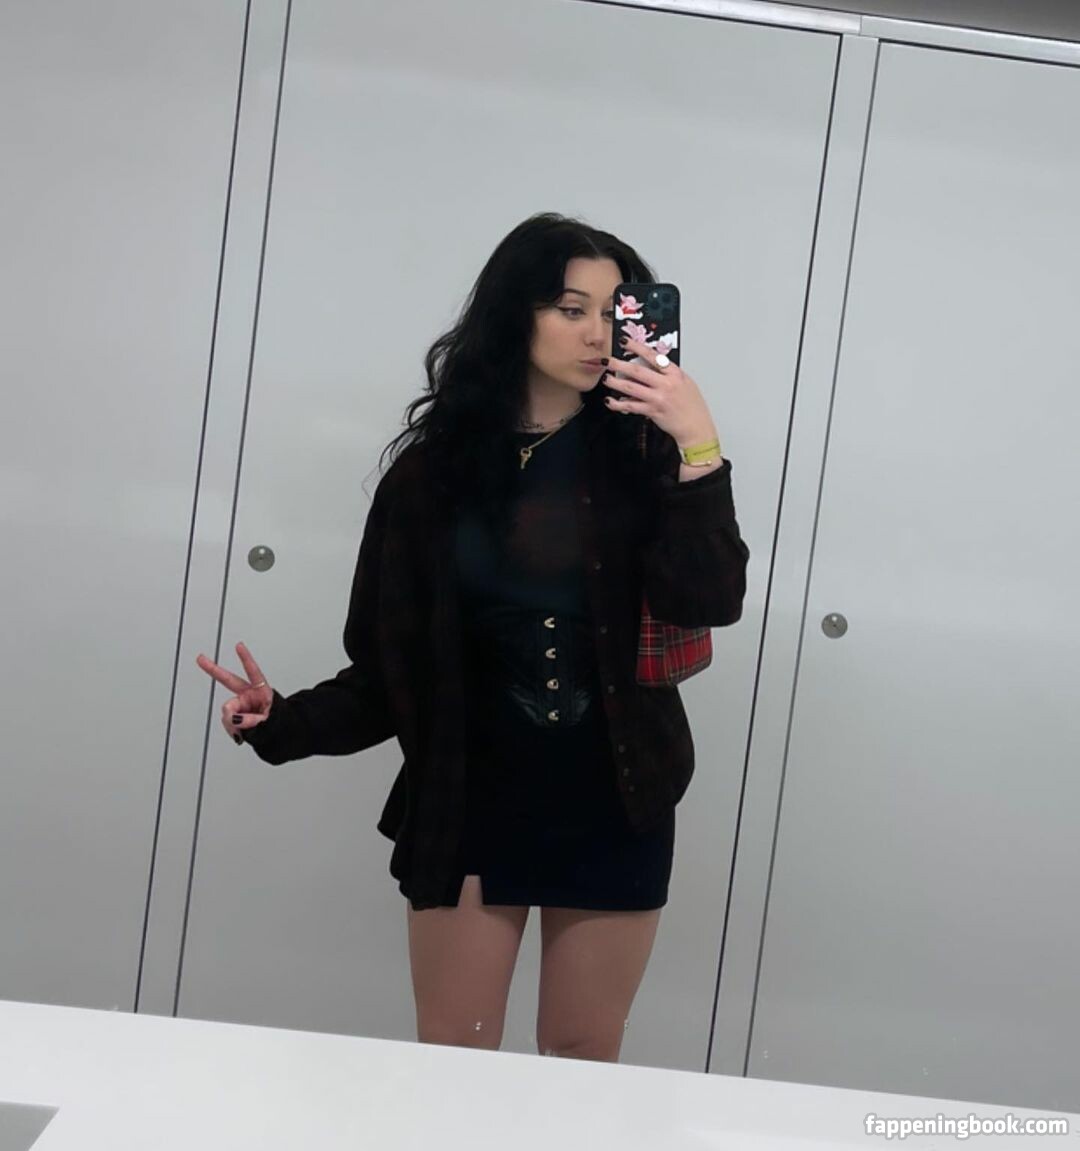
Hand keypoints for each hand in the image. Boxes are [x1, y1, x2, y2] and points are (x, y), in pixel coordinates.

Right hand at [195, 641, 273, 742]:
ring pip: (227, 712)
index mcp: (261, 691)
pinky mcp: (234, 716)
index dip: (246, 658)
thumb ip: (253, 720)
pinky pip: (227, 723)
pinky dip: (232, 729)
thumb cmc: (277, 722)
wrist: (276, 733)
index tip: (239, 646)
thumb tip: (236, 719)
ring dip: (233, 722)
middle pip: (228, 680)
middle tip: (200, 658)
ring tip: (247, 728)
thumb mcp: (269, 721)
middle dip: (213, 669)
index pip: (253, 672)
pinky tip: (240, 733)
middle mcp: (248, 695)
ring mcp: (240, 705)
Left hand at [603, 335, 718, 446]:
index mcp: (674, 373)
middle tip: (607, 360)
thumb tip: (649, 365)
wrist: (696, 427)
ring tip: (607, 378)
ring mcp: (658, 398)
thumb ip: (667, 373)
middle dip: (619, 364)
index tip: (625, 342)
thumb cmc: (691, 405)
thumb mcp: (684, 382)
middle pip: (638, 371)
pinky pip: (632, 406)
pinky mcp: (653, 411)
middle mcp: (666, 384)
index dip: (636, 347)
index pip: (653, 356)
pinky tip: (611, 401)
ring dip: (616, 383)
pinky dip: (619, 404)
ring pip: (631, 388)